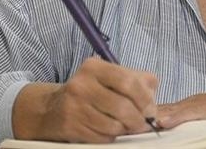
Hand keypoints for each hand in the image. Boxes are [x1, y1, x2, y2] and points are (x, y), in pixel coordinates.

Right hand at [12, 57, 158, 142]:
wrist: (52, 108)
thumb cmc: (90, 92)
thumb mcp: (110, 77)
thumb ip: (136, 80)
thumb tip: (153, 95)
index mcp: (94, 67)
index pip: (128, 82)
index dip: (145, 99)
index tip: (150, 109)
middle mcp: (82, 84)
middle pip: (123, 106)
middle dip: (138, 119)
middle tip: (142, 123)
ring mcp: (74, 106)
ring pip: (114, 125)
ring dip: (125, 129)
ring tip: (125, 126)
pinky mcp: (71, 126)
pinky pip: (102, 137)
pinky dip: (111, 136)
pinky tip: (108, 130)